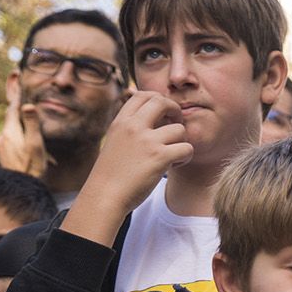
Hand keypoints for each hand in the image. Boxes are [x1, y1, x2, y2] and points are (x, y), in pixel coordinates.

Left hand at [0, 76, 47, 177]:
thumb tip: (27, 106)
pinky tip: (26, 133)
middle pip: (11, 115)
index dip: (17, 93)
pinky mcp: (5, 150)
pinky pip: (12, 135)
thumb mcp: (35, 144)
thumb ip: (32, 124)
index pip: (14, 107)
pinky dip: (19, 129)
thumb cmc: (32, 165)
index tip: (17, 78)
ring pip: (12, 125)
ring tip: (25, 108)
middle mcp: (4, 134)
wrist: (23, 184)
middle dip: (16, 102)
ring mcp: (3, 142)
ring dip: (19, 117)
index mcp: (11, 130)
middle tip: (17, 85)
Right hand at [62, 92, 191, 245]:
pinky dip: (185, 158)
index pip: (142, 95)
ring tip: (171, 156)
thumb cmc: (111, 174)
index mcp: (120, 122)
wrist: (104, 196)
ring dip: (181, 143)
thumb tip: (151, 114)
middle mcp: (133, 127)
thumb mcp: (115, 142)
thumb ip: (130, 128)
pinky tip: (172, 165)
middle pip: (162, 102)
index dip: (158, 100)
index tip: (163, 114)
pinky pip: (187, 148)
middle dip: (175, 111)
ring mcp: (147, 141)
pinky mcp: (160, 157)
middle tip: (176, 125)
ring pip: (180, 129)